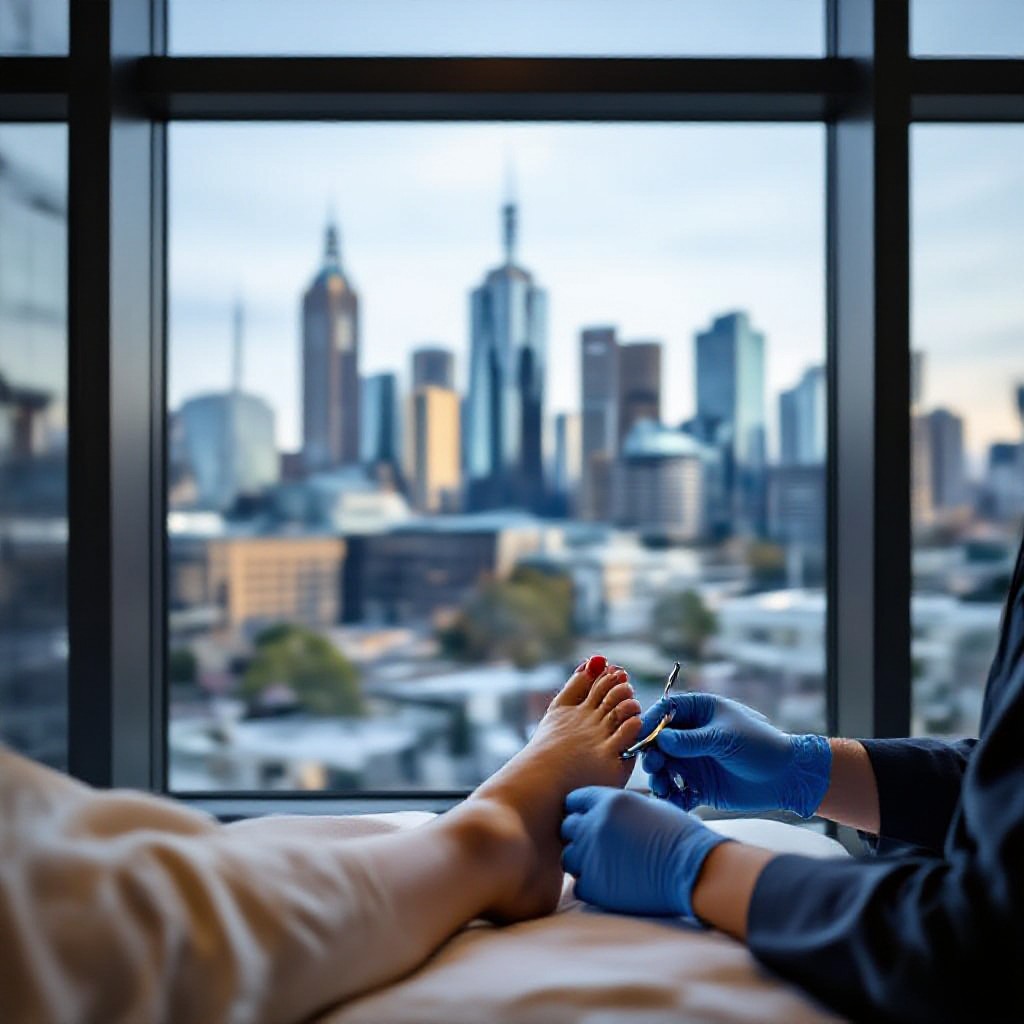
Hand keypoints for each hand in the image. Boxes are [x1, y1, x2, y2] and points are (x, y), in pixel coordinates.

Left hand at [560, 787, 729, 917]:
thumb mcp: (647, 806)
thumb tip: (605, 813)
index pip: (574, 801)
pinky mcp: (595, 887)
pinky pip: (578, 885)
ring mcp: (591, 857)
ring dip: (582, 861)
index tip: (588, 819)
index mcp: (608, 801)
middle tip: (598, 845)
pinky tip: (611, 883)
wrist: (693, 870)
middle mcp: (594, 825)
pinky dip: (591, 885)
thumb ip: (618, 808)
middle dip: (579, 835)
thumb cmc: (679, 836)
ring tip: (606, 865)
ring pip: (568, 857)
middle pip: (567, 828)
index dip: (580, 810)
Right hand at [638, 693, 830, 818]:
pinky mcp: (699, 784)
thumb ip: (691, 740)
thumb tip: (661, 739)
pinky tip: (676, 801)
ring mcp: (694, 760)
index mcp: (699, 711)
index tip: (639, 737)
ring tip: (663, 787)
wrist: (786, 777)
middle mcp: (691, 735)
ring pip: (665, 767)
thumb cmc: (760, 746)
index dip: (649, 722)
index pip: (665, 711)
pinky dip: (673, 796)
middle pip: (659, 742)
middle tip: (654, 766)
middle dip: (652, 754)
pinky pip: (678, 790)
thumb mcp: (725, 738)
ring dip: (659, 777)